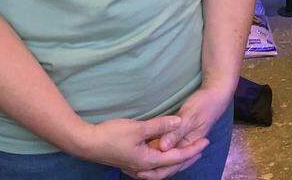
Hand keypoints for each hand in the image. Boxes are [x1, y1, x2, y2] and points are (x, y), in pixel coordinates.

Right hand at [71, 115, 200, 178]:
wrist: (86, 144)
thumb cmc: (111, 135)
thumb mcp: (138, 128)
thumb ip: (160, 125)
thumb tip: (179, 122)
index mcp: (148, 162)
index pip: (176, 157)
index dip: (192, 149)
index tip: (205, 142)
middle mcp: (143, 168)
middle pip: (171, 167)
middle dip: (187, 158)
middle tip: (200, 148)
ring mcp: (135, 167)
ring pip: (161, 168)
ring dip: (175, 160)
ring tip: (186, 151)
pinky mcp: (129, 162)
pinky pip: (152, 165)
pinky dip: (163, 160)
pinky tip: (163, 152)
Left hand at [137, 84, 232, 178]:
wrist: (215, 94)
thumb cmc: (204, 104)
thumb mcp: (190, 117)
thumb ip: (176, 132)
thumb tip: (162, 148)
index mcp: (190, 145)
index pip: (173, 162)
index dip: (157, 168)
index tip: (140, 170)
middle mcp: (186, 146)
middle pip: (170, 163)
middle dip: (153, 169)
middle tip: (134, 171)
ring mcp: (183, 140)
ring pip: (167, 156)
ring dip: (154, 161)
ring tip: (136, 166)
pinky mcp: (179, 134)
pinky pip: (167, 147)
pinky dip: (156, 151)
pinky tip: (145, 150)